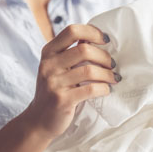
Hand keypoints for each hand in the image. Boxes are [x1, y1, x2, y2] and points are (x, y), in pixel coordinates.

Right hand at [24, 24, 120, 139]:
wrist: (39, 120)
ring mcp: (54, 83)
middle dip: (104, 57)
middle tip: (112, 65)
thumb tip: (96, 38)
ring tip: (113, 78)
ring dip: (107, 74)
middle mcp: (49, 65)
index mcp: (49, 52)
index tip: (105, 40)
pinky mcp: (62, 100)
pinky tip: (106, 90)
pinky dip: (103, 89)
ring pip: (89, 70)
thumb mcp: (57, 68)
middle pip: (84, 49)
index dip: (92, 32)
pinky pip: (90, 89)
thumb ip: (71, 54)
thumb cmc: (55, 91)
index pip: (72, 31)